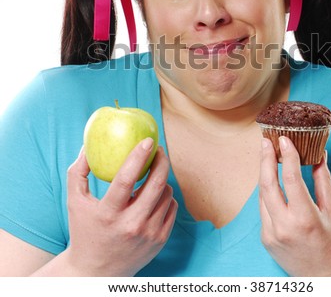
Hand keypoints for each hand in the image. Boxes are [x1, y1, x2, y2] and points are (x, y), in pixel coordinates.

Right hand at [65, 139, 177, 275]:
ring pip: (166, 194)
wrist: (96, 272)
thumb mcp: (74, 202)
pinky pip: (172, 207)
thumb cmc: (84, 230)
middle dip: (161, 161)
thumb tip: (88, 146)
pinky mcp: (160, 240)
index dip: (138, 156)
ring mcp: (148, 234)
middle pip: (156, 184)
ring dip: (161, 179)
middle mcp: (131, 225)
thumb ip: (78, 172)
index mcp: (108, 215)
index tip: (147, 140)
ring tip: (151, 176)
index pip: (125, 179)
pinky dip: (166, 197)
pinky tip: (154, 195)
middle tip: (158, 150)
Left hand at [259, 135, 330, 275]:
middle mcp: (283, 227)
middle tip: (266, 141)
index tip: (284, 139)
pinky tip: (271, 181)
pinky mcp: (265, 239)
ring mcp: (271, 234)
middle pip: (267, 184)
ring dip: (264, 174)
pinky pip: (263, 209)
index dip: (287, 155)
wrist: (327, 279)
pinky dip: (267, 193)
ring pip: (262, 195)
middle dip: (265, 159)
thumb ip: (323, 181)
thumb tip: (319, 154)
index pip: (291, 178)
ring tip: (268, 156)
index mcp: (304, 218)